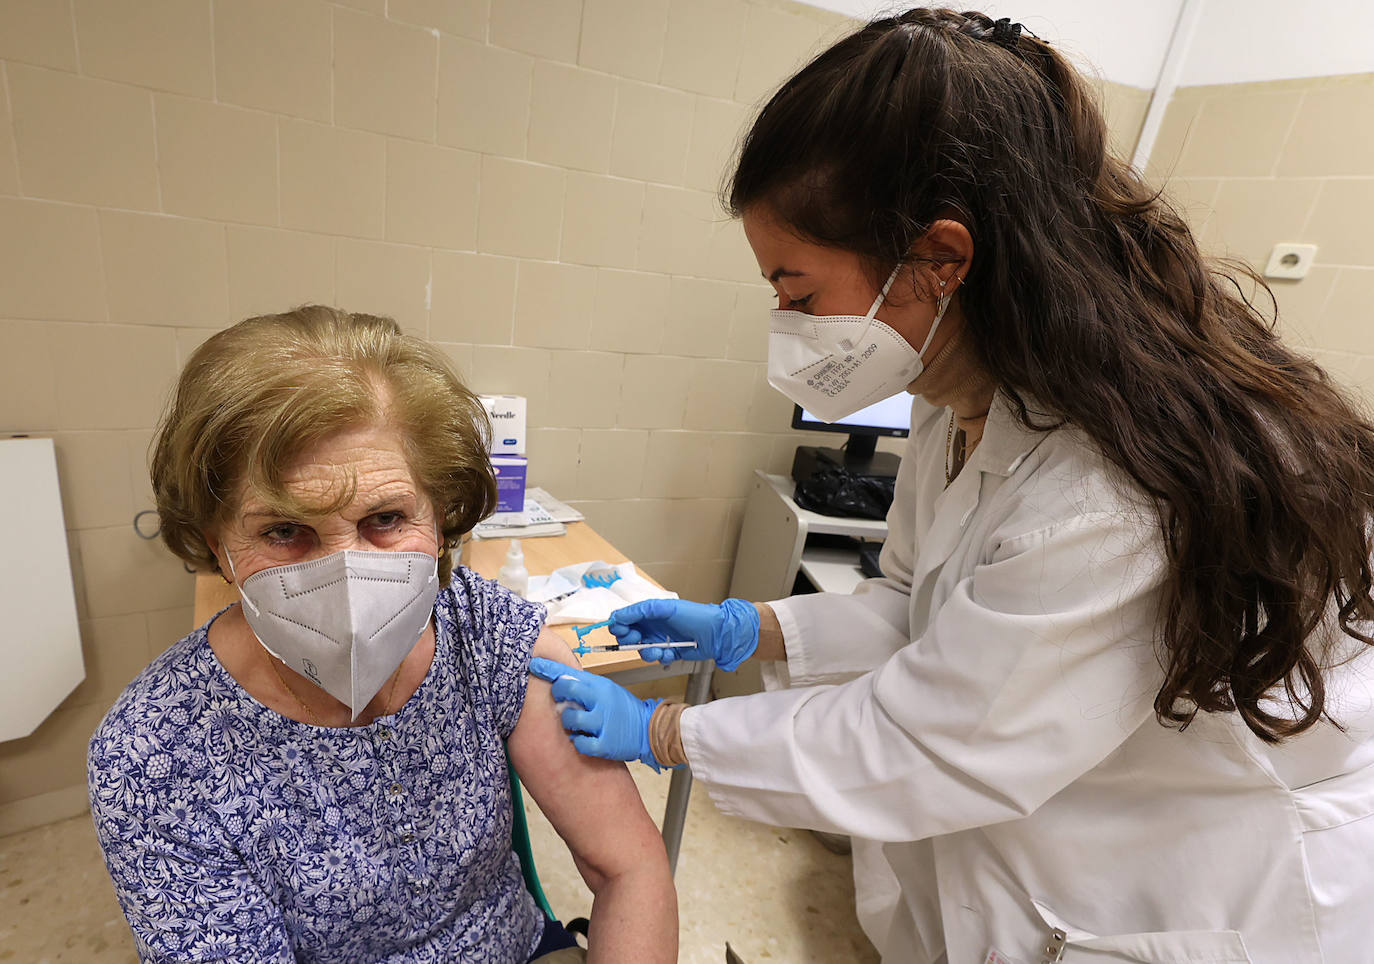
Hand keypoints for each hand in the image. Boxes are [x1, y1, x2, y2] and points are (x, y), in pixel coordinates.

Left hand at [529, 657, 665, 770]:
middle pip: (568, 689)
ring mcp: (603, 722)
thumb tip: (559, 678)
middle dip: (558, 693)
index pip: (571, 673)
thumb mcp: (607, 690)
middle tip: (560, 700)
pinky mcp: (606, 744)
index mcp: (601, 686)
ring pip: (570, 718)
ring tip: (575, 724)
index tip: (534, 665)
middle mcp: (602, 701)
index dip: (549, 669)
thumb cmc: (623, 709)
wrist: (648, 729)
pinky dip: (578, 742)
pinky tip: (582, 739)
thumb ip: (586, 686)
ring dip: (568, 722)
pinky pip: (581, 743)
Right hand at [607, 598, 760, 671]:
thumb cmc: (695, 616)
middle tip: (639, 639)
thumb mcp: (666, 608)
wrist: (717, 634)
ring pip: (641, 651)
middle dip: (630, 640)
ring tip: (660, 650)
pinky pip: (656, 659)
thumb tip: (617, 616)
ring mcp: (660, 640)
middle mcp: (653, 626)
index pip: (624, 619)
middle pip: (628, 636)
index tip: (621, 630)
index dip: (619, 625)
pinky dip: (661, 658)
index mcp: (650, 612)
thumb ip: (640, 611)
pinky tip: (671, 653)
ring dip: (647, 652)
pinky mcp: (668, 653)